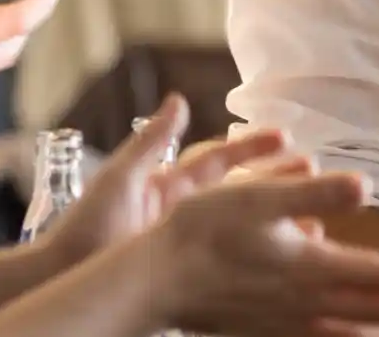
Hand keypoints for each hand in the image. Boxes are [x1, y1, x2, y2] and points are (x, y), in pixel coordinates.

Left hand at [42, 94, 302, 270]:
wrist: (63, 281)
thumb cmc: (84, 229)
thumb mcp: (119, 178)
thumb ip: (151, 140)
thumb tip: (178, 97)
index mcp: (170, 186)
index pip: (219, 160)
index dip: (252, 147)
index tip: (286, 138)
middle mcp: (184, 213)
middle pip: (240, 192)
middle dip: (277, 181)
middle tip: (315, 173)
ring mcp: (188, 245)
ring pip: (244, 230)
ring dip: (278, 224)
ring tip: (315, 226)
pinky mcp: (189, 275)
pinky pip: (232, 264)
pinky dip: (261, 262)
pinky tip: (287, 268)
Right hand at [142, 169, 378, 336]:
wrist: (152, 280)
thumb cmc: (202, 232)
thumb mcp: (257, 198)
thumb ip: (312, 193)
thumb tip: (362, 186)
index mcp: (310, 269)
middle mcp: (306, 303)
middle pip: (377, 310)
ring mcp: (287, 322)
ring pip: (355, 332)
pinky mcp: (269, 330)